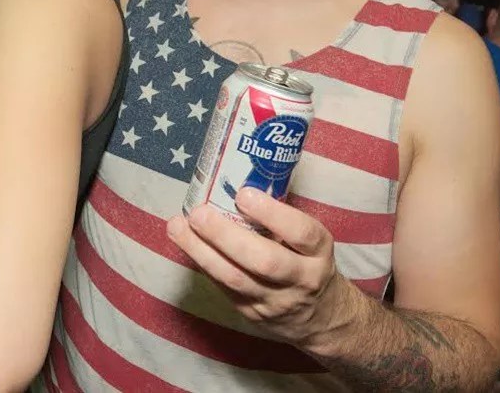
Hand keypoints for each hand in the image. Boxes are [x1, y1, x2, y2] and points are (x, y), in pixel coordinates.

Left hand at [167, 187, 351, 347]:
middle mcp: (302, 279)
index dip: (272, 213)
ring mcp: (276, 301)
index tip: (243, 193)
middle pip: (264, 261)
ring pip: (235, 279)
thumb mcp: (309, 241)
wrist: (321, 317)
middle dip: (226, 235)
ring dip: (201, 251)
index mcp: (319, 252)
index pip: (301, 233)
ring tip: (178, 227)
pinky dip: (202, 263)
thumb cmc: (307, 262)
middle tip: (199, 213)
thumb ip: (281, 219)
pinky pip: (223, 287)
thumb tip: (236, 181)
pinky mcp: (252, 313)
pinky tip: (186, 244)